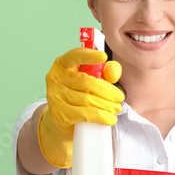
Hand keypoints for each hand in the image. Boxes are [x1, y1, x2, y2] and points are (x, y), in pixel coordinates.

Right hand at [37, 47, 123, 167]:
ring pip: (86, 99)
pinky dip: (100, 117)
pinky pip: (84, 114)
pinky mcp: (59, 114)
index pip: (74, 56)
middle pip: (86, 82)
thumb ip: (107, 70)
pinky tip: (110, 118)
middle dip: (107, 91)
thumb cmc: (80, 94)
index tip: (103, 57)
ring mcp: (55, 97)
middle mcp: (55, 78)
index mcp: (63, 64)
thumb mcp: (93, 78)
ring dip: (106, 105)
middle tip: (120, 98)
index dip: (89, 55)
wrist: (63, 120)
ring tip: (117, 108)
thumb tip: (113, 74)